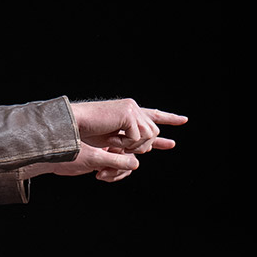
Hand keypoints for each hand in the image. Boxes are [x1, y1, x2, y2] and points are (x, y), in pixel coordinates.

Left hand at [24, 144, 139, 182]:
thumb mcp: (94, 158)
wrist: (52, 156)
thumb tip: (136, 165)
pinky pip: (116, 169)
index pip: (131, 145)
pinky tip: (99, 175)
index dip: (125, 158)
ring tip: (100, 174)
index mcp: (110, 133)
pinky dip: (112, 175)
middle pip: (130, 156)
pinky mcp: (102, 159)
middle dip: (120, 168)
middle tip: (103, 172)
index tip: (110, 164)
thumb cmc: (68, 152)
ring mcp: (107, 150)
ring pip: (125, 164)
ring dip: (115, 173)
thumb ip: (116, 161)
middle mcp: (111, 140)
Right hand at [70, 99, 186, 153]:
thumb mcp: (112, 141)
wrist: (72, 126)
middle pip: (153, 132)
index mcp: (128, 112)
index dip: (168, 117)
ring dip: (131, 146)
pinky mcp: (129, 114)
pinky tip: (112, 139)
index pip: (153, 114)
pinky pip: (137, 137)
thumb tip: (149, 148)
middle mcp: (132, 107)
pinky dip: (125, 144)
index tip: (184, 120)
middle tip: (121, 147)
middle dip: (142, 145)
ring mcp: (131, 109)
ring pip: (148, 136)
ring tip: (114, 142)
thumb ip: (131, 142)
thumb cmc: (86, 134)